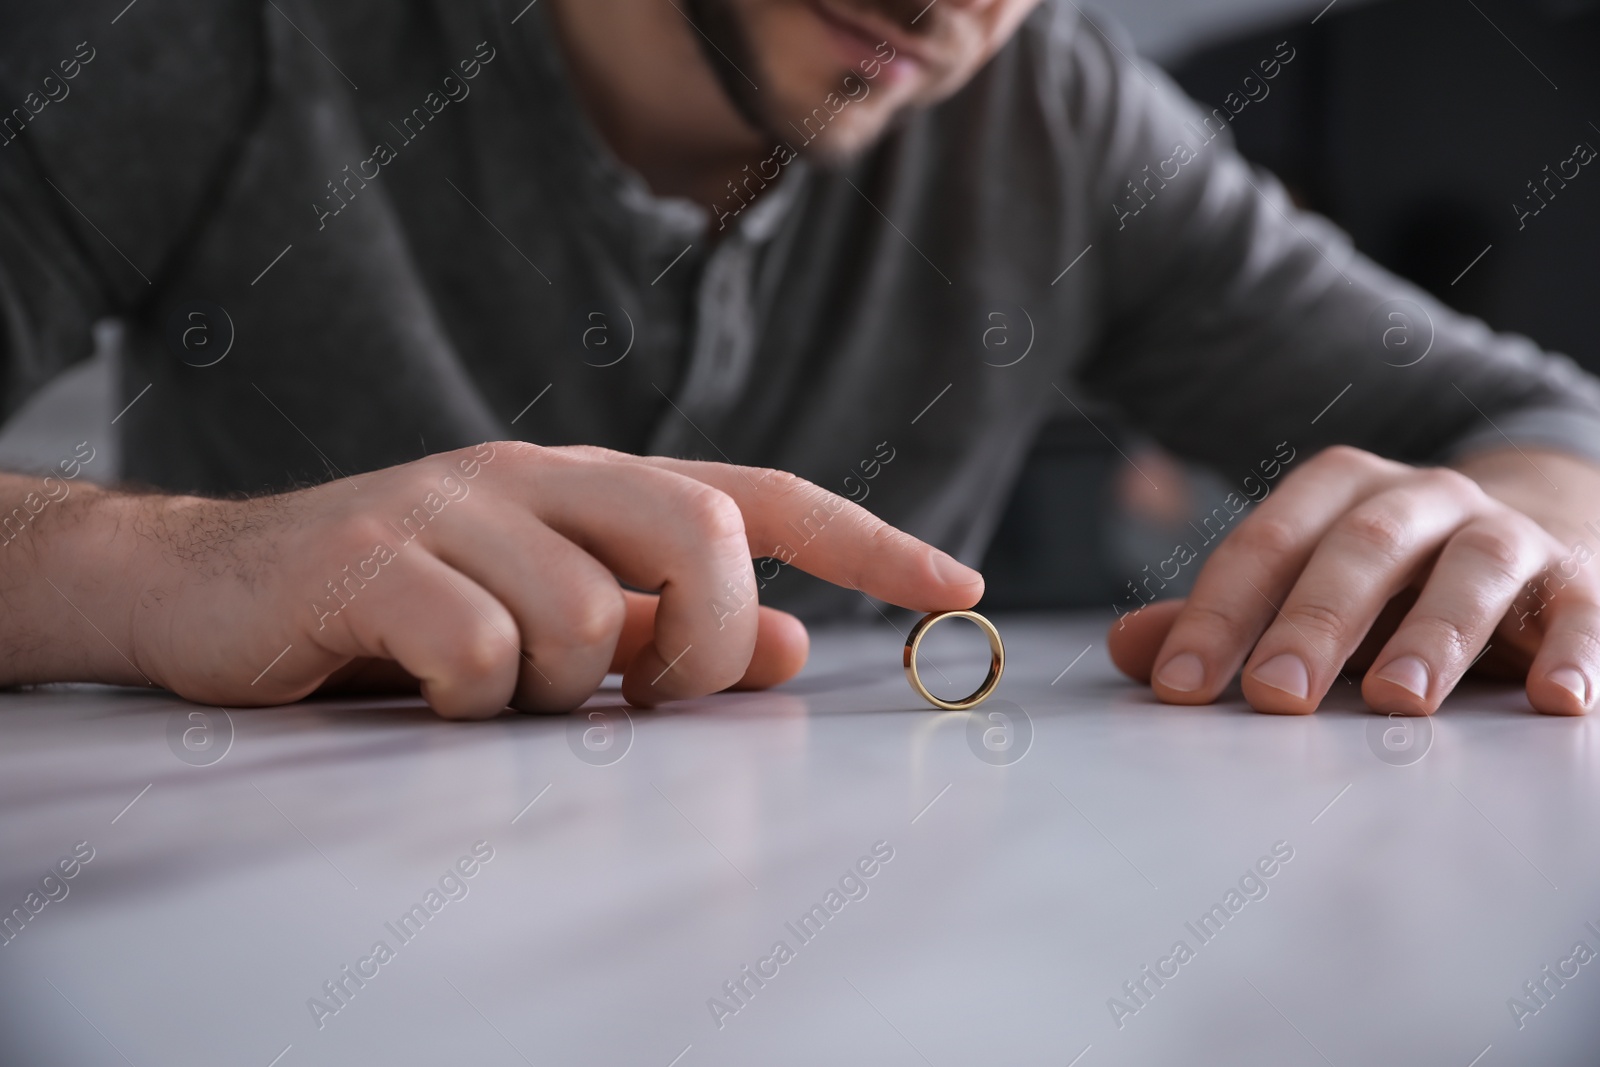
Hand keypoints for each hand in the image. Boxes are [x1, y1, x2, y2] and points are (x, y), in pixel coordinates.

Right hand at [108, 443, 982, 717]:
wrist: (201, 588)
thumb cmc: (394, 615)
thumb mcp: (544, 621)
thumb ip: (658, 630)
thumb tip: (783, 641)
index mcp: (585, 486)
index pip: (754, 494)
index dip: (864, 540)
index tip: (956, 585)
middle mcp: (532, 474)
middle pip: (698, 527)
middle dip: (701, 637)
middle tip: (644, 692)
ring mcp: (450, 505)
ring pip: (586, 614)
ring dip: (558, 694)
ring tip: (490, 697)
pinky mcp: (372, 556)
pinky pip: (482, 650)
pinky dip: (470, 702)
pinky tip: (421, 697)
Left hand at [1107, 445, 1599, 714]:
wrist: (1538, 526)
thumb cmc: (1398, 577)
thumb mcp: (1311, 589)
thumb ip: (1227, 620)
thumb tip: (1129, 650)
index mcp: (1339, 495)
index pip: (1266, 546)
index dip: (1217, 615)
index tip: (1180, 686)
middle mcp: (1421, 500)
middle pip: (1361, 548)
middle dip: (1314, 623)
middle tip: (1276, 697)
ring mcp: (1505, 533)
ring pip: (1473, 564)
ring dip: (1436, 632)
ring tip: (1401, 701)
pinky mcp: (1581, 579)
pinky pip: (1585, 610)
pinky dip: (1575, 651)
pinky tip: (1554, 699)